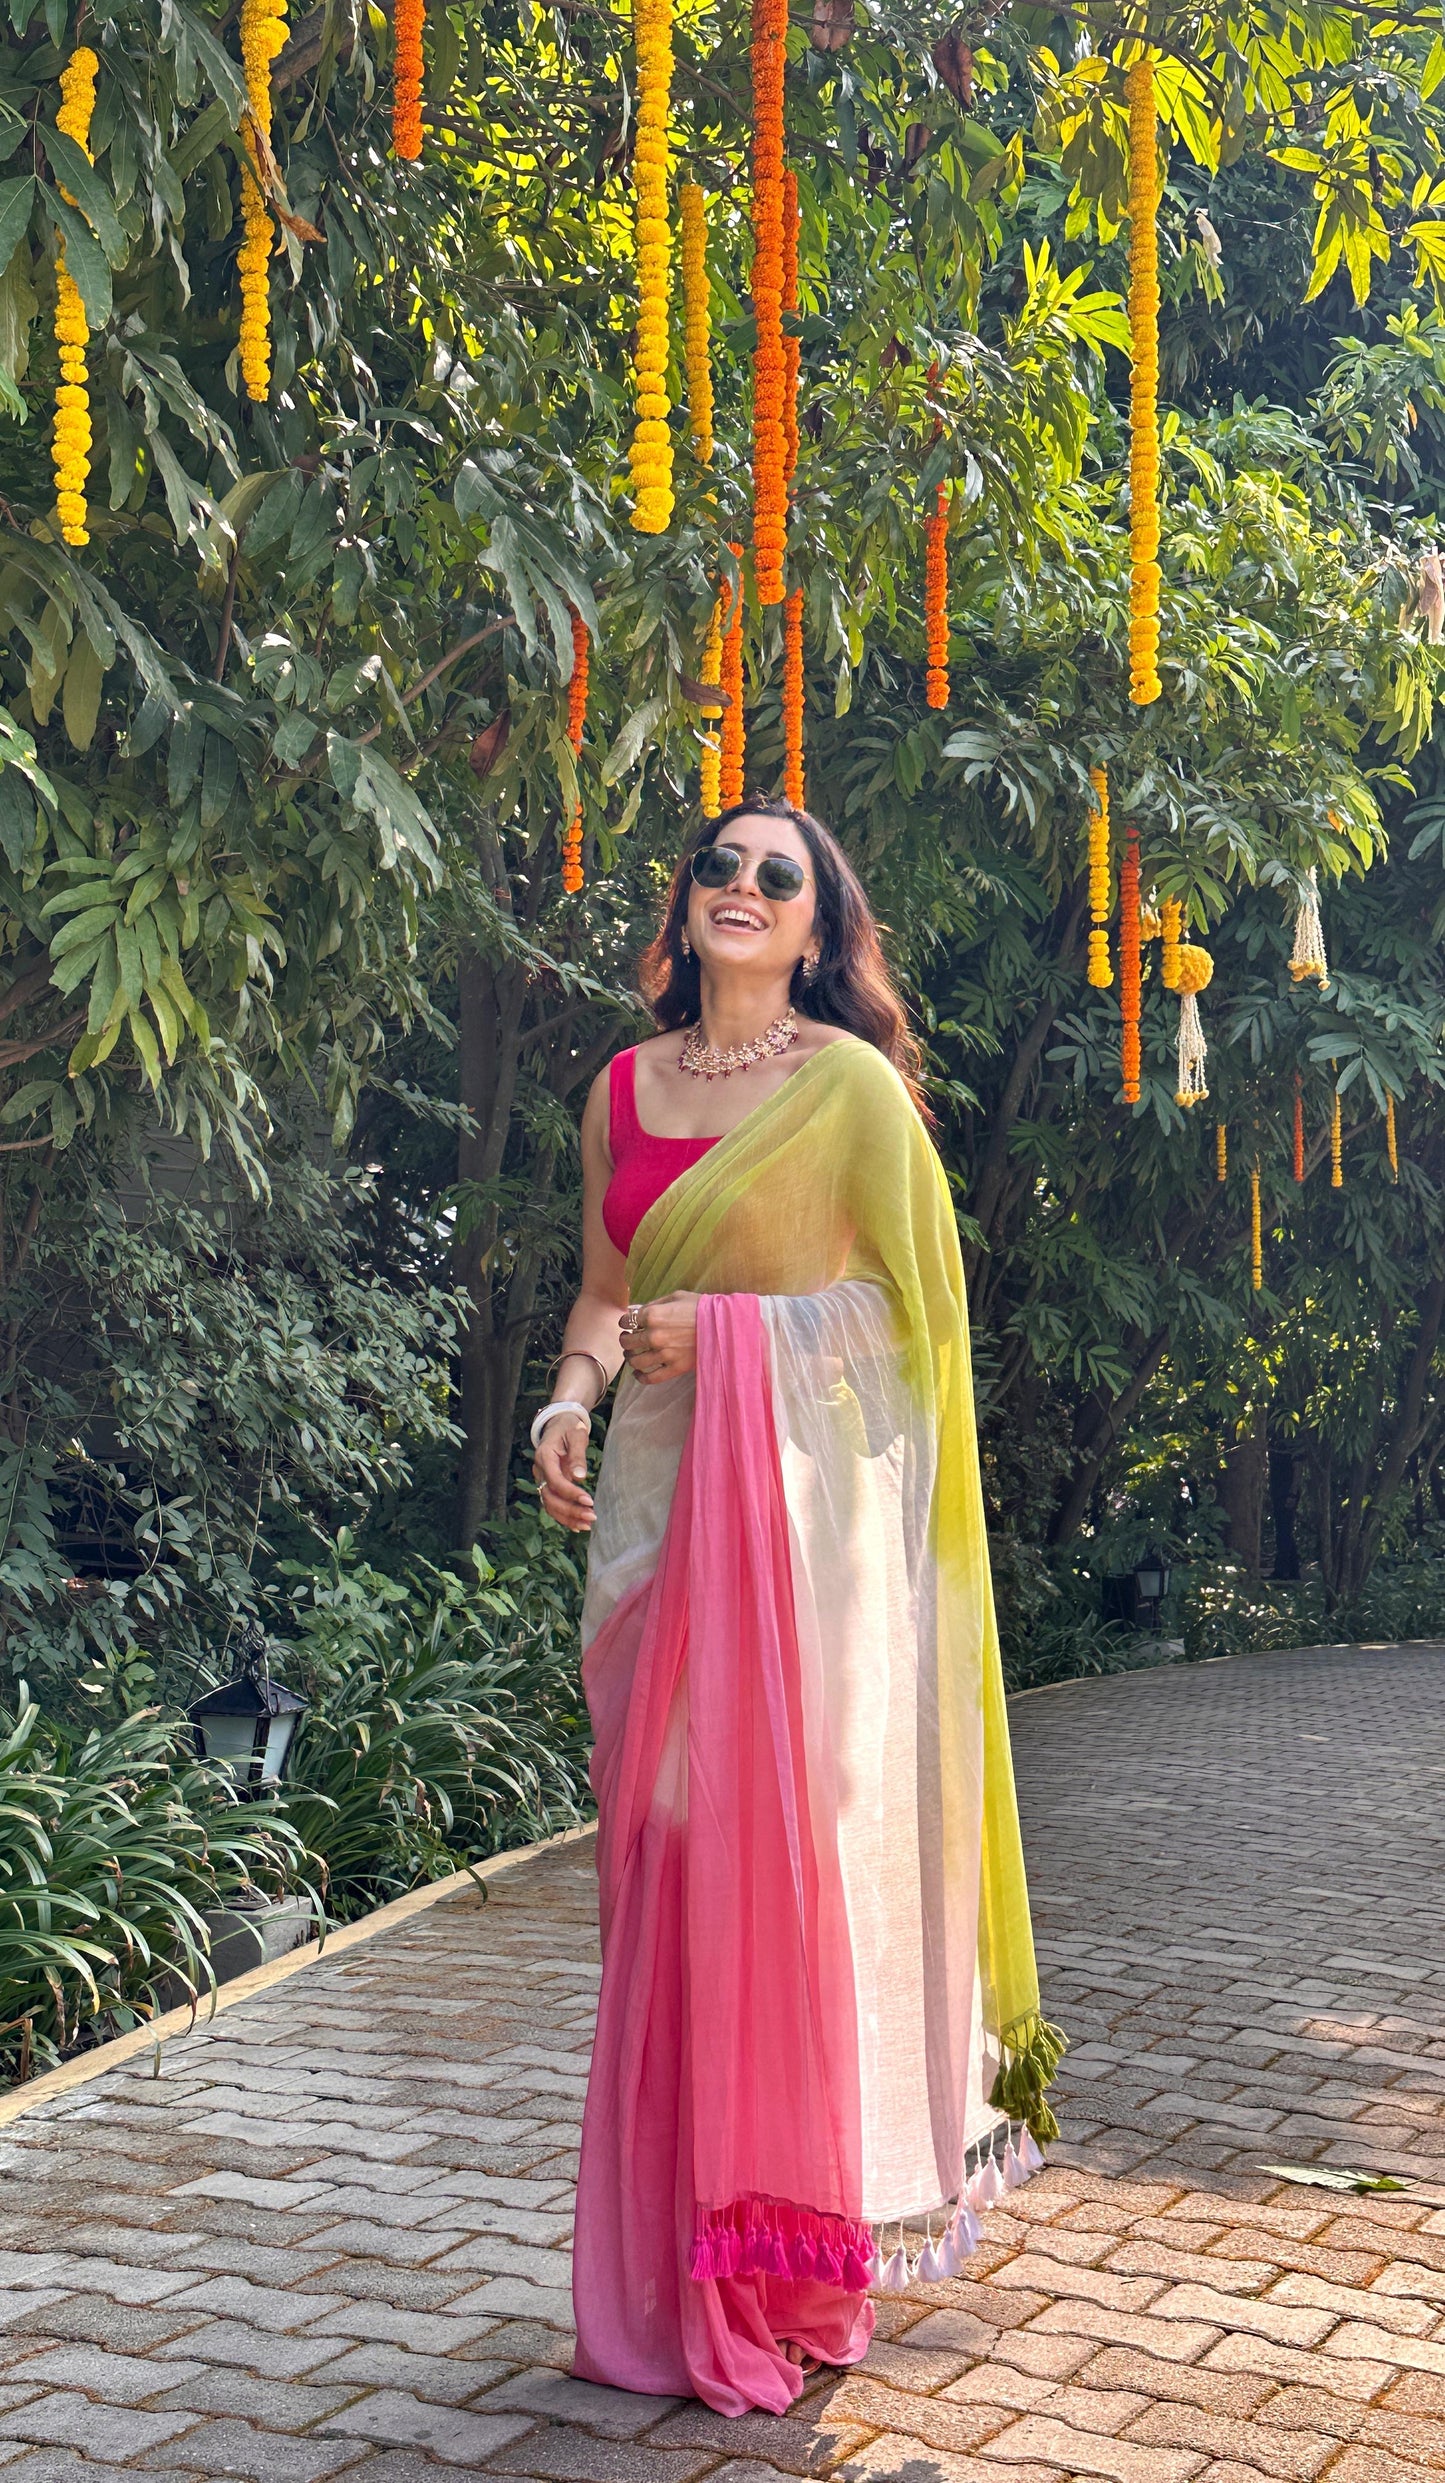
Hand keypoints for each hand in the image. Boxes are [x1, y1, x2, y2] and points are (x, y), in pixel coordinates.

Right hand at [533, 1412, 593, 1530]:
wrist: (559, 1423)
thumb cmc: (569, 1427)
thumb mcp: (576, 1434)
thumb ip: (577, 1455)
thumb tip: (580, 1477)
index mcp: (544, 1457)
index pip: (555, 1481)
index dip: (571, 1493)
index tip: (589, 1501)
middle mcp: (539, 1471)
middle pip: (550, 1497)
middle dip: (570, 1510)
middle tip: (591, 1517)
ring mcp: (542, 1479)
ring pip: (549, 1505)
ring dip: (567, 1517)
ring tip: (587, 1525)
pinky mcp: (548, 1485)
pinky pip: (552, 1504)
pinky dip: (564, 1517)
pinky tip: (578, 1525)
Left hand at [619, 1291, 699, 1384]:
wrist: (724, 1325)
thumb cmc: (700, 1308)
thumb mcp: (676, 1297)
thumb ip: (653, 1304)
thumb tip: (636, 1310)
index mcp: (653, 1315)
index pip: (626, 1321)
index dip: (625, 1322)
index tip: (627, 1324)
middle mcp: (654, 1335)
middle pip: (628, 1342)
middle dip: (625, 1340)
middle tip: (628, 1340)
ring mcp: (664, 1354)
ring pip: (635, 1361)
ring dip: (630, 1358)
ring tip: (633, 1355)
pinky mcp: (674, 1368)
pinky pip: (650, 1378)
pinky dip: (640, 1377)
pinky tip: (638, 1374)